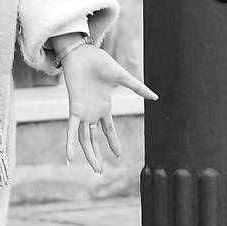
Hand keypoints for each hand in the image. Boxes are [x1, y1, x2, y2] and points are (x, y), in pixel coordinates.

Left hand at [60, 44, 155, 174]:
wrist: (83, 53)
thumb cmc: (100, 62)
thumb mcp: (122, 77)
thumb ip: (138, 88)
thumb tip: (156, 97)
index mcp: (103, 107)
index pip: (108, 130)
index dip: (113, 142)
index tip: (119, 156)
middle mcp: (92, 113)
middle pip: (94, 139)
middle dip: (97, 155)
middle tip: (100, 172)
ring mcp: (83, 112)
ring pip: (85, 139)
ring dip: (89, 154)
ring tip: (95, 169)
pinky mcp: (74, 108)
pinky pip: (71, 130)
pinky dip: (70, 143)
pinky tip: (70, 157)